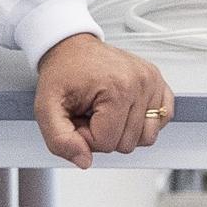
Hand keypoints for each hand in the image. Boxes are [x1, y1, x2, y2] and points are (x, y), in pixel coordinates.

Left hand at [34, 31, 173, 167]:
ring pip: (146, 138)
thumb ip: (59, 140)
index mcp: (117, 88)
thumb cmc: (62, 72)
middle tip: (90, 111)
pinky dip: (142, 122)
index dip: (85, 136)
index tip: (78, 116)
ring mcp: (153, 83)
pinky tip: (124, 110)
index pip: (106, 143)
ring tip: (105, 110)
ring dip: (122, 130)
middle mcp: (141, 83)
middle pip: (127, 144)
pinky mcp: (160, 84)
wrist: (72, 46)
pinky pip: (161, 121)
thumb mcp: (46, 107)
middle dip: (103, 133)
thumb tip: (84, 160)